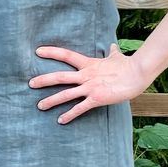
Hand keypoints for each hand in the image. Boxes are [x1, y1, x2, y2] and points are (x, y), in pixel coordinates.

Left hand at [29, 43, 151, 123]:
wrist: (137, 74)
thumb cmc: (127, 66)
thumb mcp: (117, 57)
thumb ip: (112, 52)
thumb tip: (112, 45)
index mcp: (88, 64)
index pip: (66, 55)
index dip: (51, 52)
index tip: (38, 51)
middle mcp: (86, 75)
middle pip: (59, 77)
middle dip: (43, 80)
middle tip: (30, 84)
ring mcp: (90, 87)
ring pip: (65, 94)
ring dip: (51, 100)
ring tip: (39, 106)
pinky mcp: (96, 99)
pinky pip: (79, 108)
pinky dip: (69, 115)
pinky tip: (61, 121)